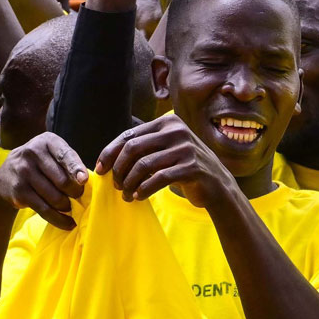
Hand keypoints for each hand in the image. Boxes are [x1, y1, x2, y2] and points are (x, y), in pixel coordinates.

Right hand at [0, 133, 90, 228]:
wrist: (6, 175)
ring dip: (66, 206)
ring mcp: (24, 172)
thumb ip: (69, 162)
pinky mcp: (19, 191)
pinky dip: (59, 219)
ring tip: (69, 206)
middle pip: (62, 180)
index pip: (65, 155)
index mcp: (47, 141)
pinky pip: (44, 209)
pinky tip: (68, 223)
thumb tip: (84, 181)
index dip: (76, 168)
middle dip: (76, 192)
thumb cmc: (40, 163)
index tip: (84, 180)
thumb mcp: (52, 153)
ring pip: (55, 197)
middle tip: (78, 196)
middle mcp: (33, 153)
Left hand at [100, 115, 246, 209]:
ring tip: (127, 195)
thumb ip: (144, 147)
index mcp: (168, 122)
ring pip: (143, 165)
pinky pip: (158, 179)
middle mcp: (177, 131)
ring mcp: (186, 148)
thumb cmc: (184, 167)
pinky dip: (144, 189)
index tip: (101, 169)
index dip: (111, 152)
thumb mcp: (166, 150)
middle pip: (133, 148)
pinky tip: (139, 196)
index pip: (130, 135)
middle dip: (119, 169)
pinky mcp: (192, 167)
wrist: (217, 184)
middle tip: (116, 185)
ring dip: (130, 183)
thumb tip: (108, 157)